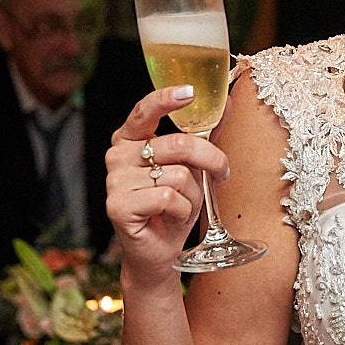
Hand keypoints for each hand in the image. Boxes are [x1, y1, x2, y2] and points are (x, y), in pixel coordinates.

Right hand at [105, 86, 231, 270]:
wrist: (159, 252)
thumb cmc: (174, 206)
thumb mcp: (192, 167)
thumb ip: (204, 135)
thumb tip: (229, 102)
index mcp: (130, 139)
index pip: (145, 110)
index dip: (166, 99)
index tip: (189, 92)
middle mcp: (118, 155)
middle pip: (177, 144)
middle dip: (211, 159)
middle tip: (222, 174)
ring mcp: (115, 180)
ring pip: (177, 175)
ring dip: (193, 194)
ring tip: (182, 206)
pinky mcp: (118, 205)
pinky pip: (168, 198)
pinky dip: (182, 211)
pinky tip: (171, 218)